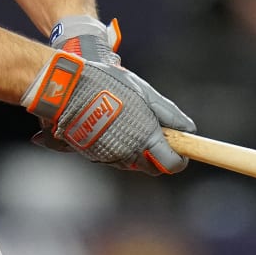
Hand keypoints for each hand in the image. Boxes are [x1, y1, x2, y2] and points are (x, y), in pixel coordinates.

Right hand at [23, 19, 194, 173]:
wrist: (67, 89)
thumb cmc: (109, 86)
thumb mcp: (145, 93)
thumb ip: (169, 114)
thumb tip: (188, 130)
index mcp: (145, 139)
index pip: (171, 164)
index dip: (180, 159)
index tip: (181, 150)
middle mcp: (128, 154)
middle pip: (153, 167)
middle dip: (159, 155)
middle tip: (157, 134)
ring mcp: (109, 157)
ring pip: (133, 162)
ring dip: (138, 150)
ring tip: (131, 124)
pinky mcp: (94, 155)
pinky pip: (114, 157)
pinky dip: (119, 147)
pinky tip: (114, 127)